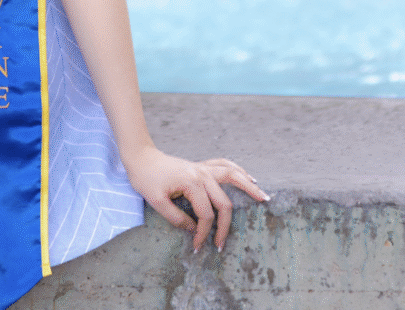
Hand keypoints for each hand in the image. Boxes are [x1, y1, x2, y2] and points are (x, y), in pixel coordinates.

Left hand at [124, 146, 269, 252]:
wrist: (140, 157)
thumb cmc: (145, 178)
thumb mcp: (156, 202)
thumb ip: (176, 218)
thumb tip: (193, 229)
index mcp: (192, 183)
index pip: (205, 215)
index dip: (203, 233)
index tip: (196, 247)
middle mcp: (202, 173)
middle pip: (223, 203)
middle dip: (224, 226)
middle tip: (220, 245)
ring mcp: (203, 167)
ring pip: (232, 176)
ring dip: (248, 186)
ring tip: (263, 197)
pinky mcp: (200, 166)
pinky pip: (224, 165)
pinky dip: (237, 170)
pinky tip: (248, 177)